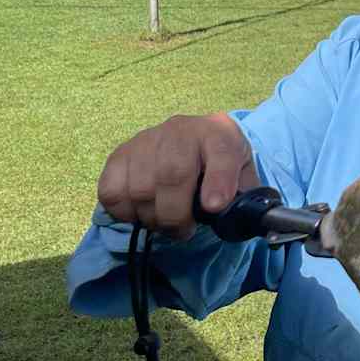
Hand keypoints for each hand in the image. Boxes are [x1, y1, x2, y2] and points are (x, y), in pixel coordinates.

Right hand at [97, 113, 258, 237]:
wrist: (192, 139)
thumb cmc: (218, 164)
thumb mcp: (242, 174)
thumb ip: (248, 195)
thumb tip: (246, 218)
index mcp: (219, 133)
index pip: (221, 151)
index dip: (218, 180)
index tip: (214, 206)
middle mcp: (181, 129)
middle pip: (172, 174)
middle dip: (177, 214)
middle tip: (184, 231)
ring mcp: (147, 139)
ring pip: (140, 187)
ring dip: (152, 217)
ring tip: (164, 223)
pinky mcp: (120, 154)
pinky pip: (112, 190)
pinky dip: (124, 211)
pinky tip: (140, 212)